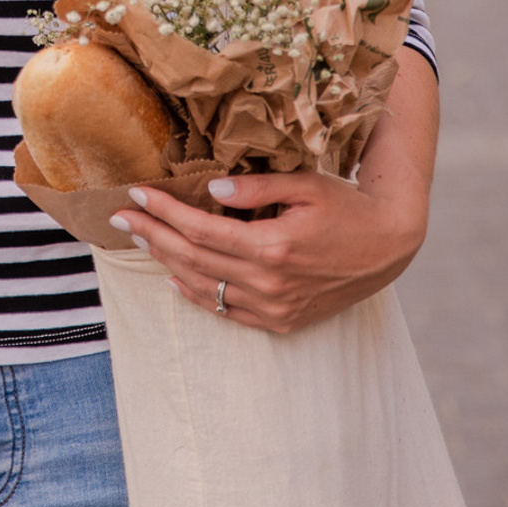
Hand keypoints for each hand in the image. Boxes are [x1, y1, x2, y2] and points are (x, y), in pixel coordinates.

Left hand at [108, 168, 427, 335]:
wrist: (388, 246)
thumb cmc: (345, 206)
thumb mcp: (304, 185)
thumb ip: (255, 188)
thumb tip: (209, 188)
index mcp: (273, 248)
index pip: (200, 230)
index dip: (163, 211)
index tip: (135, 193)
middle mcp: (270, 285)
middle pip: (192, 259)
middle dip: (151, 235)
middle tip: (118, 216)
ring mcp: (275, 308)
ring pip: (203, 287)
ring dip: (165, 262)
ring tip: (138, 238)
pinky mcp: (282, 321)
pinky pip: (226, 311)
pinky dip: (195, 293)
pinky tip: (174, 275)